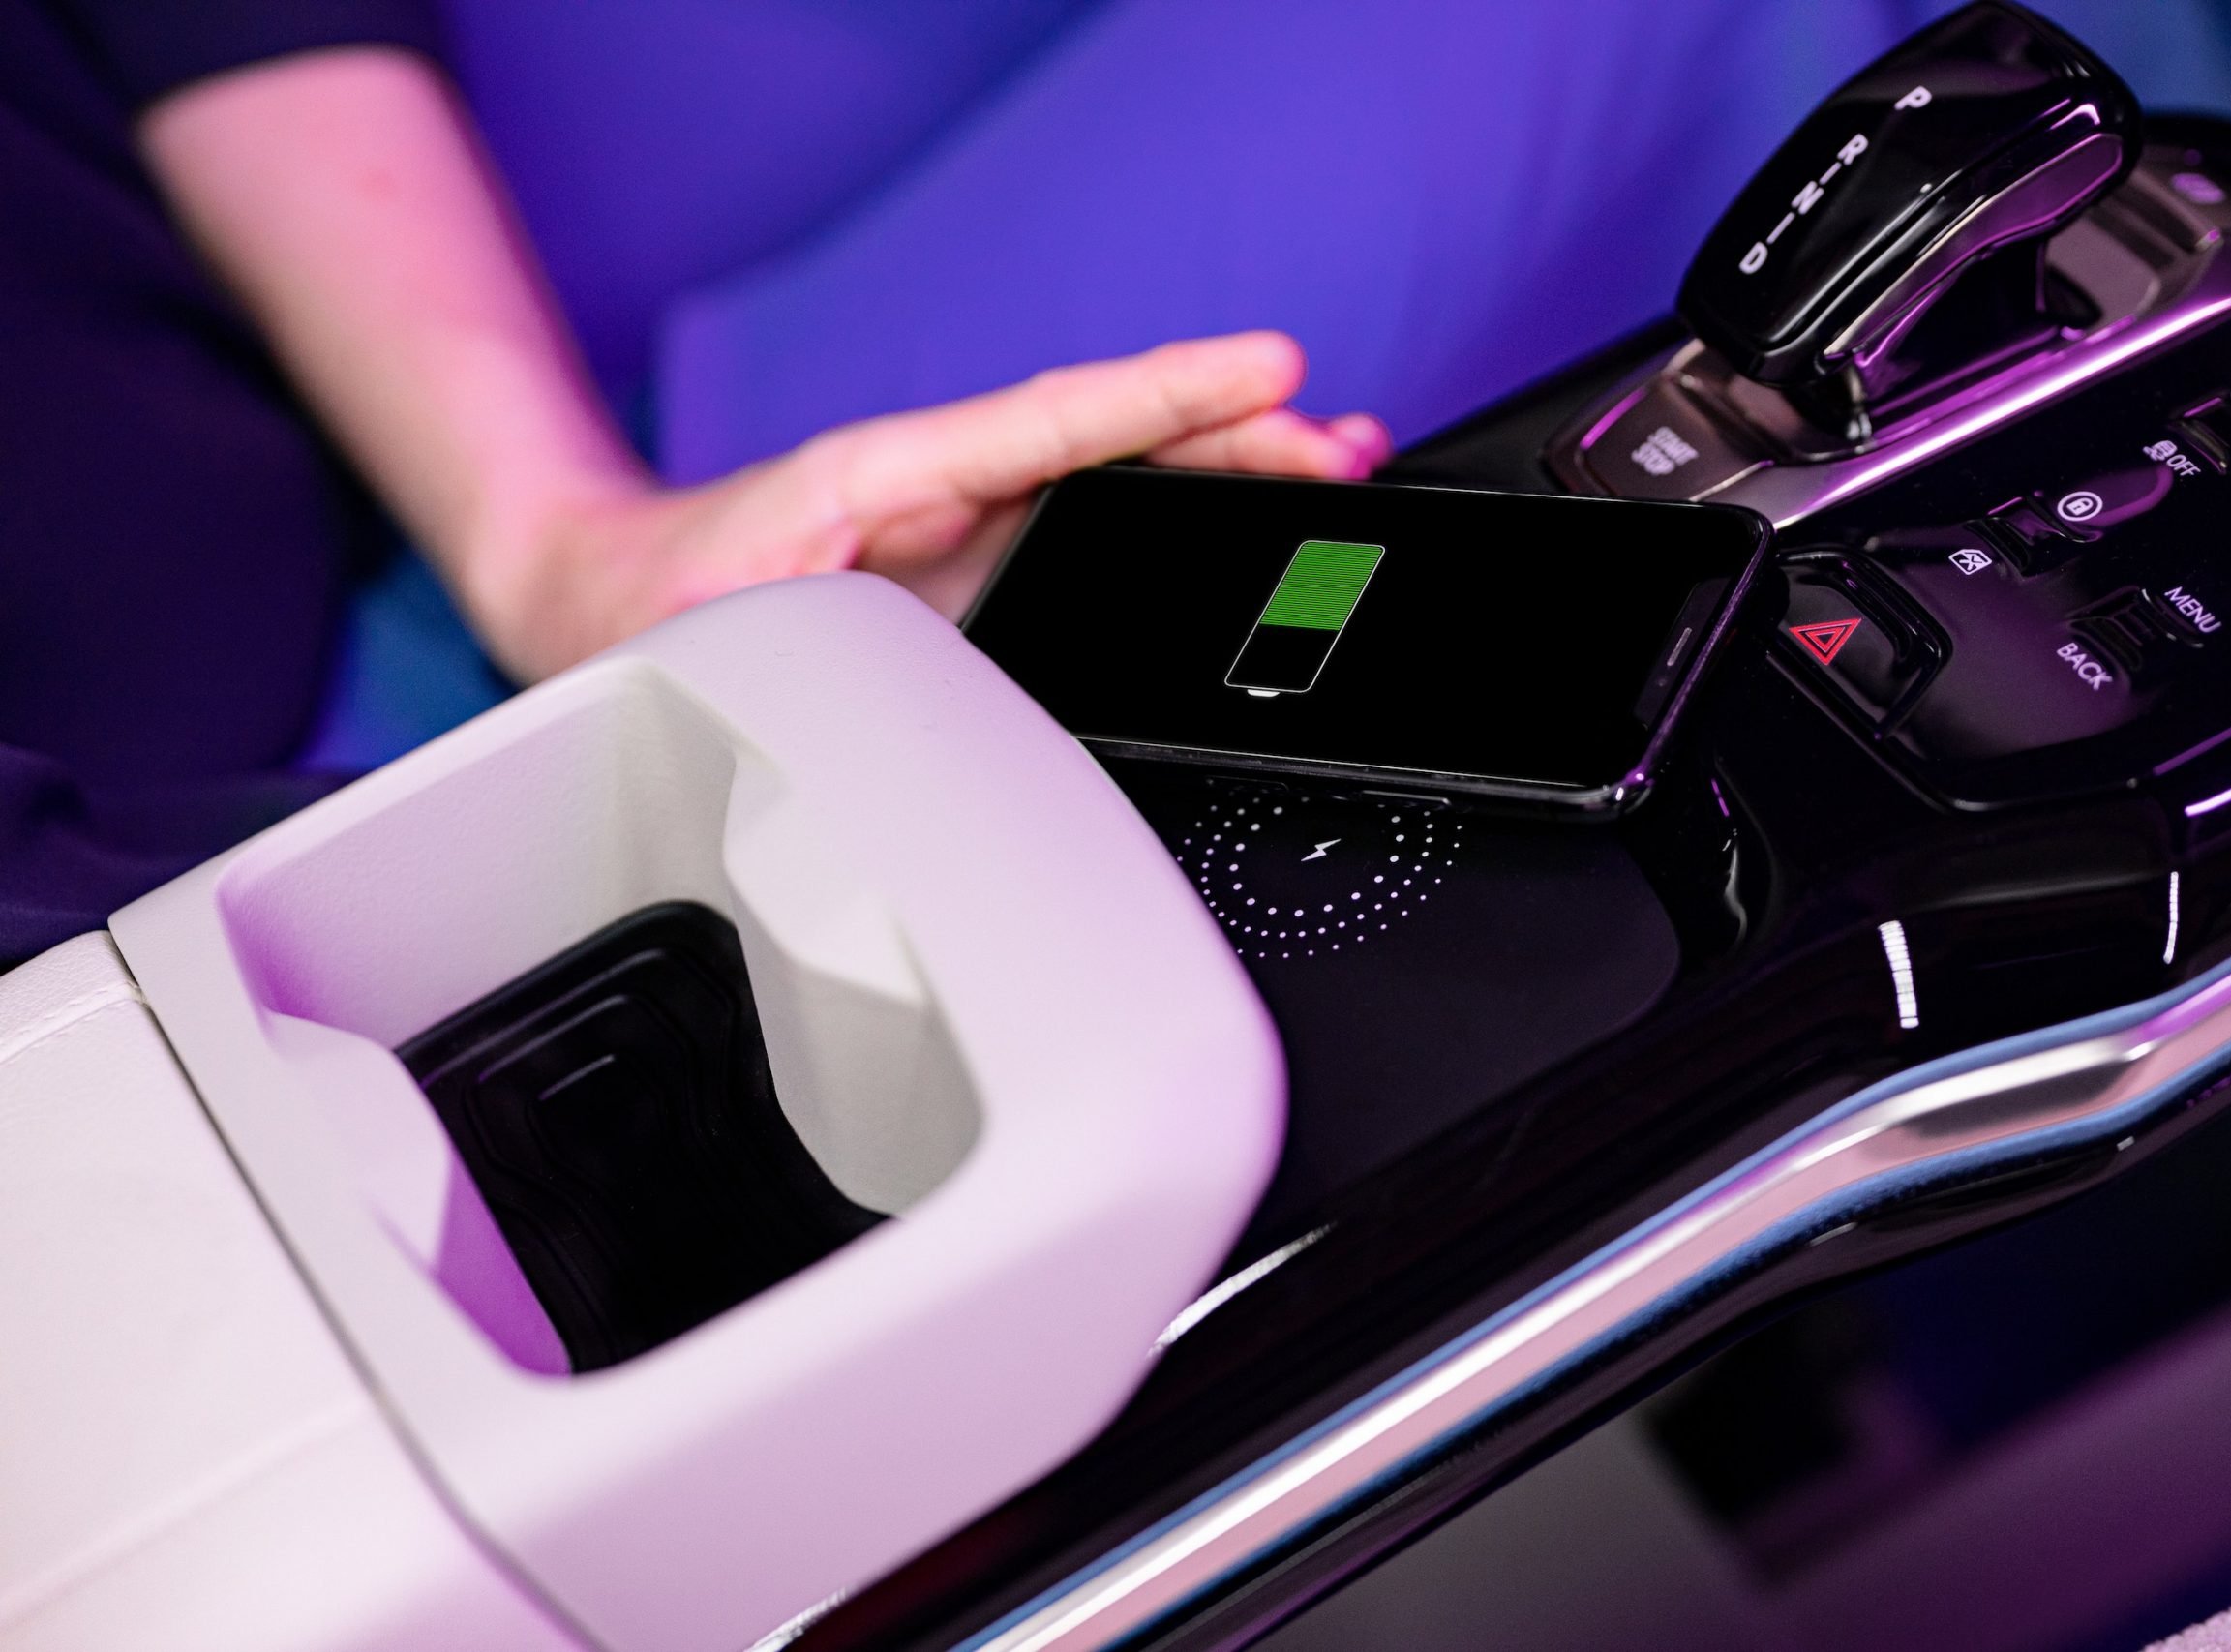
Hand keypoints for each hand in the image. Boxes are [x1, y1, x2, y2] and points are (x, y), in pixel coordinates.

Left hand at [463, 331, 1388, 680]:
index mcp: (890, 479)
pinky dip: (1176, 529)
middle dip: (1235, 438)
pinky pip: (1094, 539)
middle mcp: (944, 495)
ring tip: (1330, 466)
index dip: (1167, 401)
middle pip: (1114, 447)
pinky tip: (1240, 540)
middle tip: (1343, 443)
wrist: (598, 612)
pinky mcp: (976, 581)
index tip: (1267, 380)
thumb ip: (824, 652)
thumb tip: (942, 681)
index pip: (1055, 422)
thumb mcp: (723, 636)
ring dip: (1225, 476)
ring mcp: (967, 534)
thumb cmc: (650, 618)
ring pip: (1118, 489)